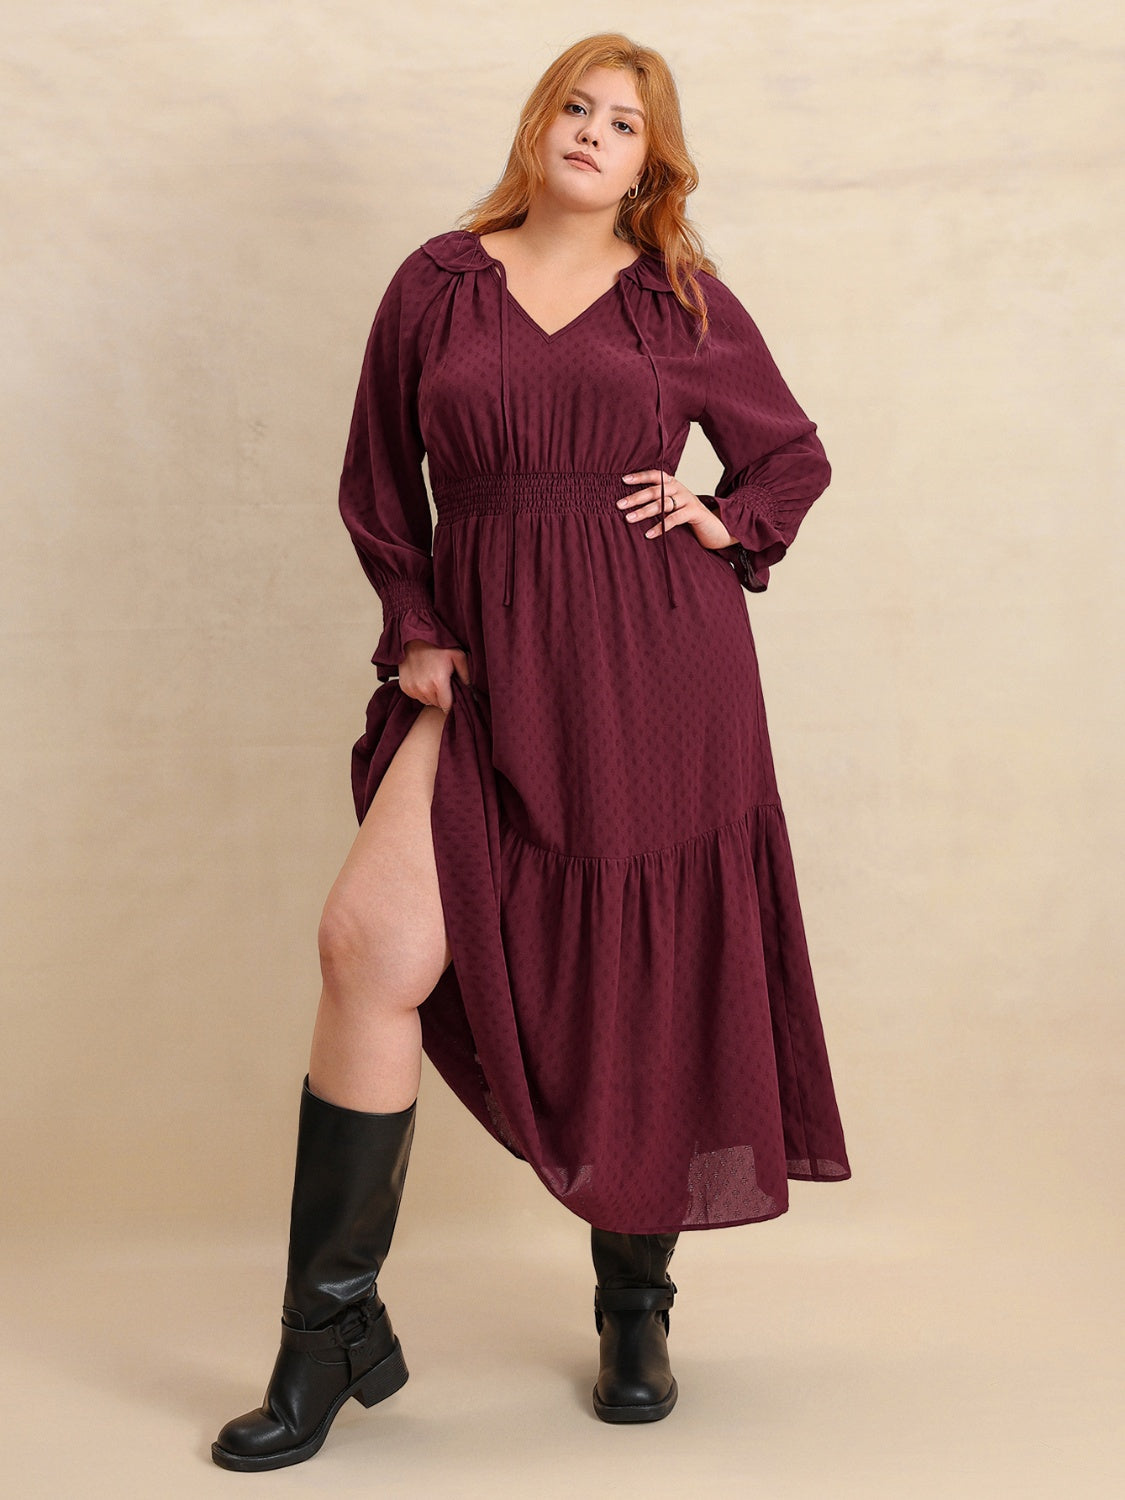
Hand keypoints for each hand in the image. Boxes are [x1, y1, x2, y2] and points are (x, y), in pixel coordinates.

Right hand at [398, 640, 471, 712]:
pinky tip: (423, 678)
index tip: (452, 697)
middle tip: (443, 682)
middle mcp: (424, 688)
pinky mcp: (404, 686)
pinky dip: (420, 691)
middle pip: (437, 704)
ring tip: (432, 679)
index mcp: (439, 682)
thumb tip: (472, 691)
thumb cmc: (437, 645)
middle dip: (442, 696)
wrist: (414, 637)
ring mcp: (412, 688)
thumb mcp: (458, 656)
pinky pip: (416, 696)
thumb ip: (466, 675)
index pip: (446, 706)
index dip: (451, 703)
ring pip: (426, 701)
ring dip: (431, 694)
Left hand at [618, 471, 735, 550]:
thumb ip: (658, 501)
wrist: (714, 526)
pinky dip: (660, 526)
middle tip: (619, 505)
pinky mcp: (694, 512)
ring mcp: (687, 499)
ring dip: (644, 511)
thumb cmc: (687, 516)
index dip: (640, 476)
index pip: (655, 475)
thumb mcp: (672, 505)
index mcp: (673, 484)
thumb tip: (630, 505)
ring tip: (629, 518)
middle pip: (655, 490)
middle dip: (636, 498)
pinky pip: (674, 518)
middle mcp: (680, 488)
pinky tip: (649, 534)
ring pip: (662, 504)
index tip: (624, 480)